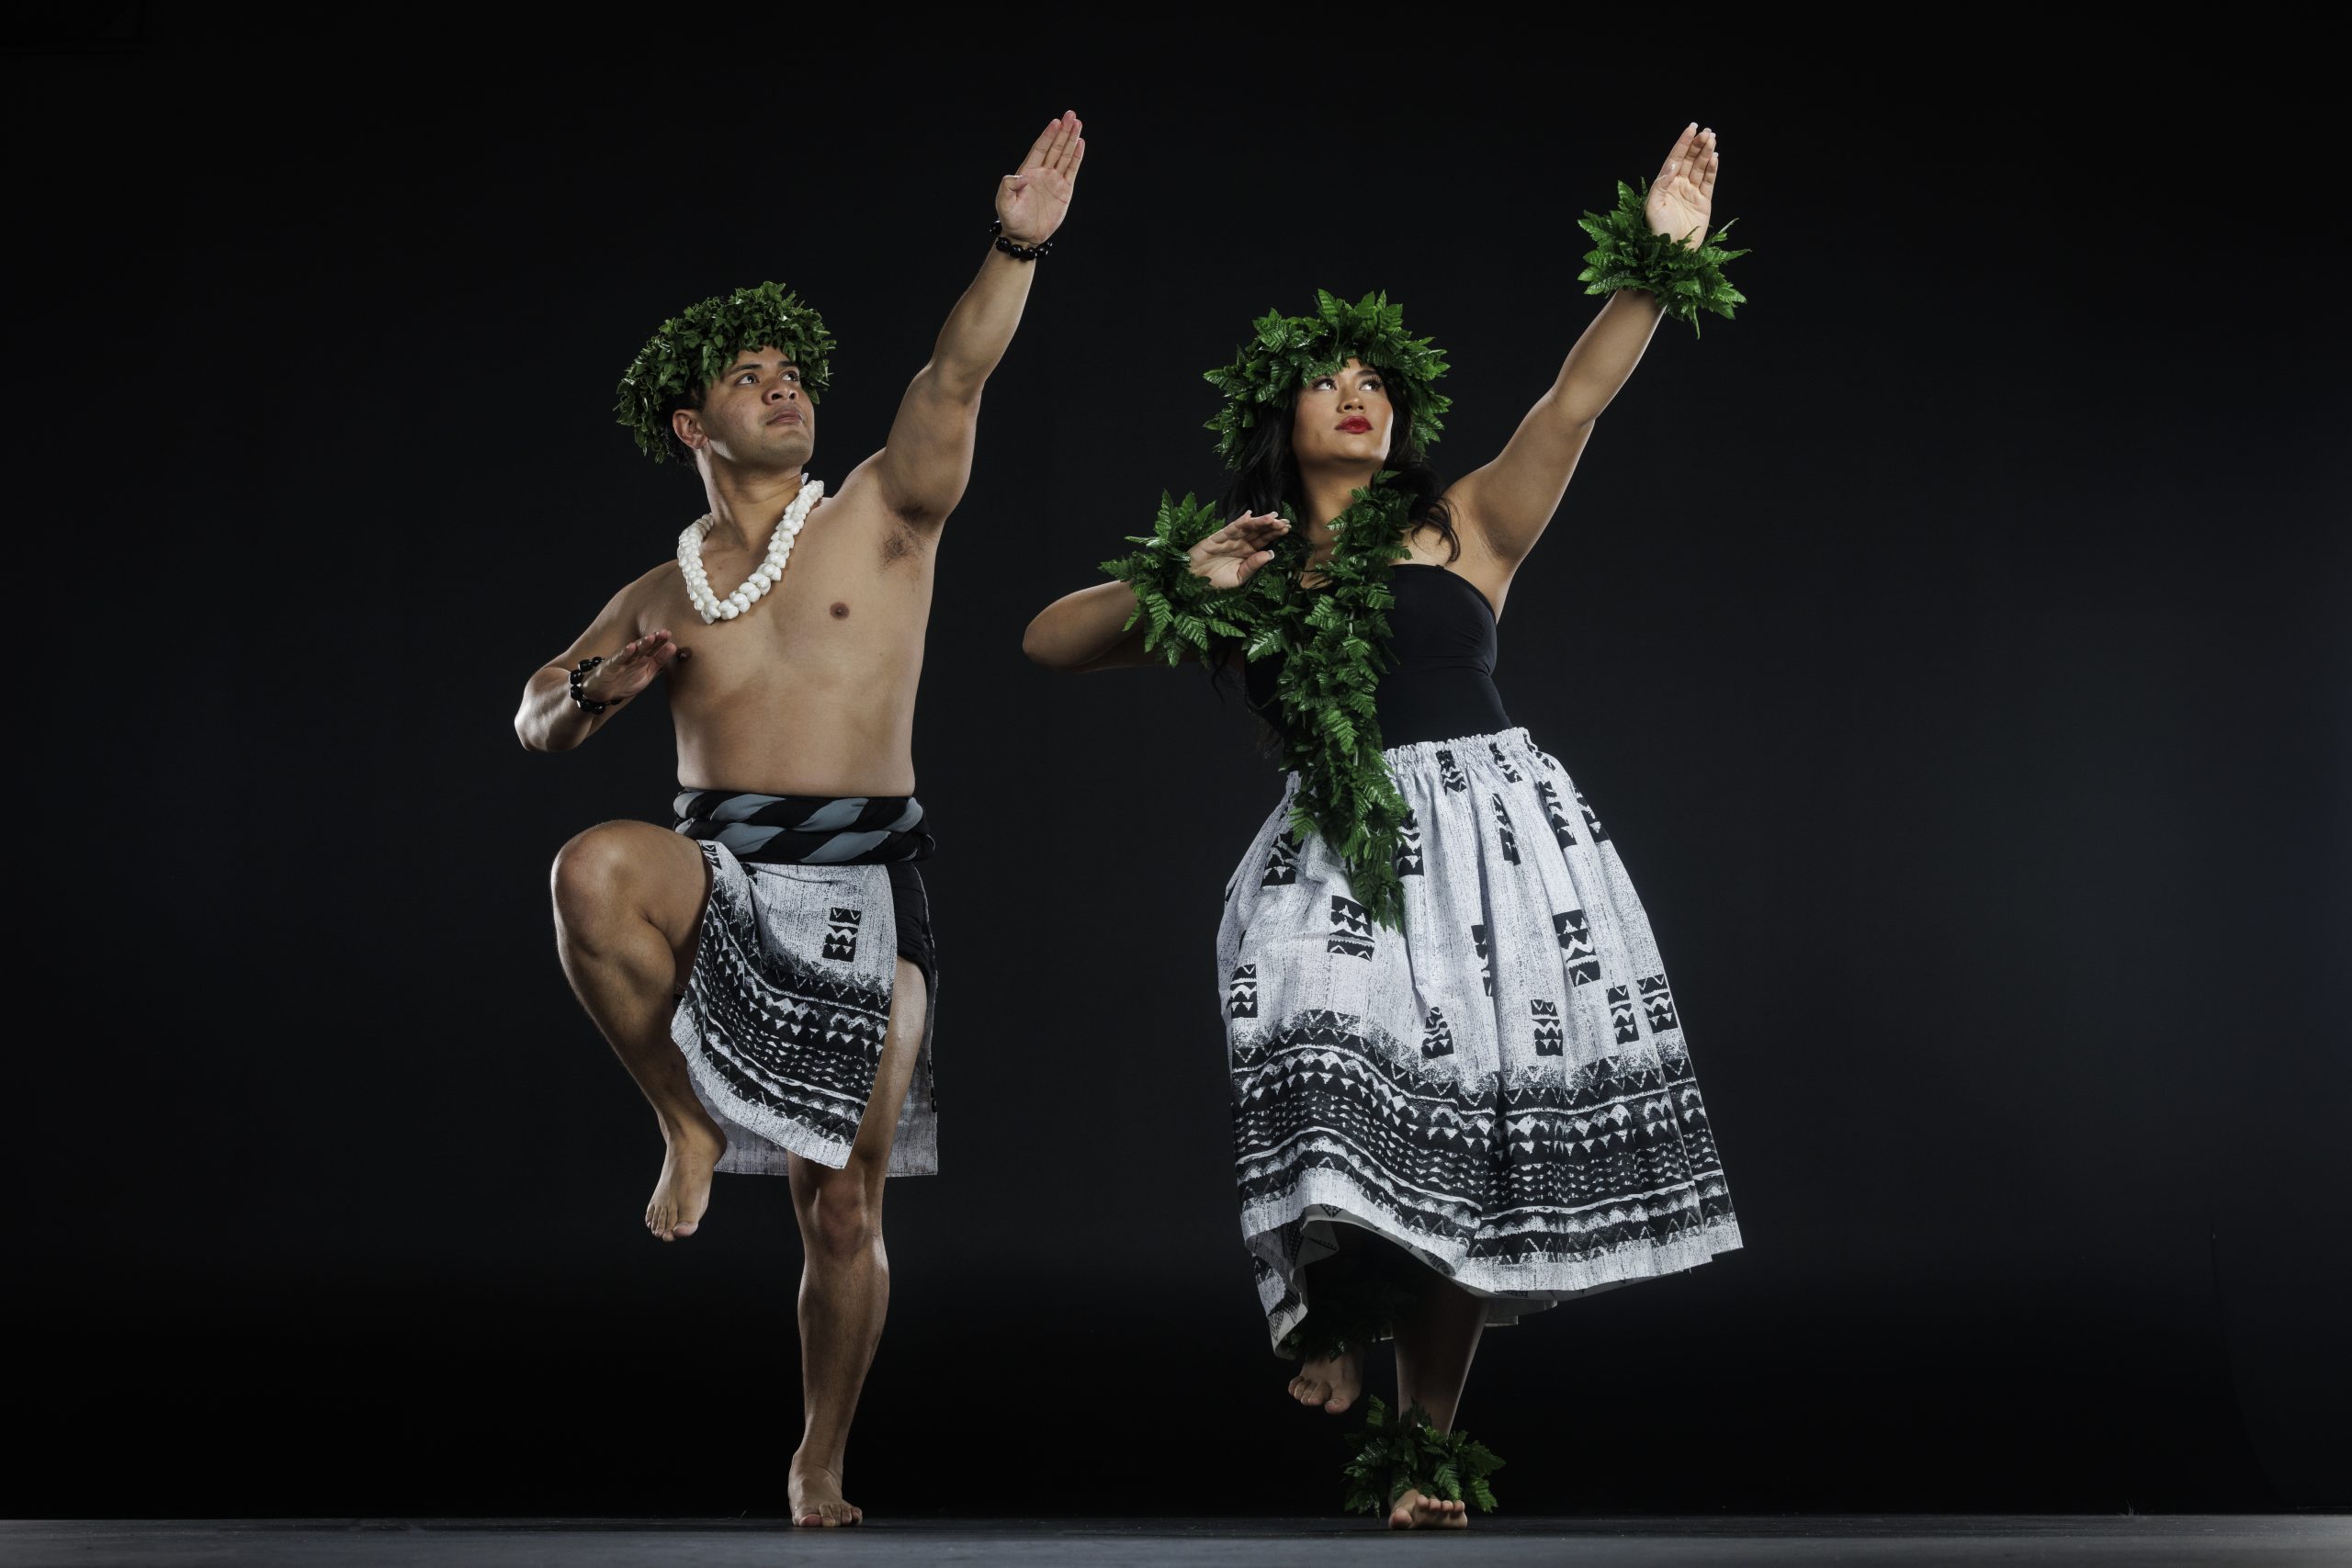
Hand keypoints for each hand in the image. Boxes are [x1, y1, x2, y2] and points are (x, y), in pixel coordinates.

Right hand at [583, 629, 686, 704]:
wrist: (601, 692)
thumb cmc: (624, 682)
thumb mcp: (646, 675)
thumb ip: (658, 664)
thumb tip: (673, 651)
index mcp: (643, 659)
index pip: (655, 650)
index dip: (663, 644)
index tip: (673, 637)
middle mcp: (634, 657)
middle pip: (646, 647)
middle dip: (656, 640)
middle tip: (666, 632)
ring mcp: (623, 660)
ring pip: (634, 651)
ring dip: (642, 643)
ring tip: (651, 637)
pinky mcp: (611, 665)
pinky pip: (619, 659)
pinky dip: (625, 653)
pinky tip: (631, 647)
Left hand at [997, 110, 1085, 244]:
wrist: (1025, 236)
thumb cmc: (1012, 220)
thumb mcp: (1003, 204)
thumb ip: (1008, 187)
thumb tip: (1022, 177)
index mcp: (1027, 171)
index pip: (1040, 148)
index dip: (1048, 135)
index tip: (1056, 122)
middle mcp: (1042, 172)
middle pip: (1054, 147)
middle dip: (1063, 131)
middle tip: (1071, 115)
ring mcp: (1054, 180)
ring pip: (1064, 155)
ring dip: (1071, 139)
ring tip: (1078, 124)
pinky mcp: (1064, 190)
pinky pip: (1071, 170)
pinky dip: (1076, 157)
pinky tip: (1080, 144)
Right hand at [1188, 512, 1289, 590]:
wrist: (1191, 584)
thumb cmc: (1214, 583)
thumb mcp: (1238, 579)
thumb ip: (1252, 567)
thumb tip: (1270, 554)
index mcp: (1246, 553)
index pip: (1263, 541)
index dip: (1274, 534)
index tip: (1287, 529)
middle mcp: (1239, 544)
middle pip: (1257, 532)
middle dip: (1270, 526)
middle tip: (1284, 521)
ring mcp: (1228, 540)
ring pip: (1246, 528)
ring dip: (1259, 522)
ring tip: (1272, 518)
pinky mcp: (1215, 539)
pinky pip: (1229, 530)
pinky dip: (1238, 523)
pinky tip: (1249, 517)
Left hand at [1646, 123, 1718, 250]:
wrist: (1671, 252)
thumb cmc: (1657, 230)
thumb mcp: (1653, 205)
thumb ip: (1661, 183)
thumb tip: (1673, 164)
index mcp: (1664, 184)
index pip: (1675, 158)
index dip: (1683, 142)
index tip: (1691, 128)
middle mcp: (1678, 186)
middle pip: (1690, 160)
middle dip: (1698, 145)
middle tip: (1707, 132)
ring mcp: (1691, 193)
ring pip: (1701, 168)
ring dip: (1706, 153)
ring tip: (1712, 139)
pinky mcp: (1703, 202)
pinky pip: (1709, 181)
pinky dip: (1713, 169)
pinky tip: (1715, 157)